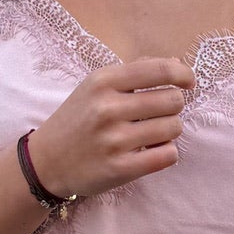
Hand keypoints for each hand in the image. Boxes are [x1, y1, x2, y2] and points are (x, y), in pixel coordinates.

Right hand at [26, 56, 196, 200]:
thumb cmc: (78, 119)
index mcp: (104, 81)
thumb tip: (177, 64)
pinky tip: (151, 151)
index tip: (187, 83)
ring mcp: (114, 140)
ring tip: (151, 134)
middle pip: (173, 100)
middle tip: (158, 114)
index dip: (183, 74)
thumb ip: (134, 71)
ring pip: (174, 128)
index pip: (161, 70)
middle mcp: (108, 108)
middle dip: (173, 107)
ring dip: (169, 131)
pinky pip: (168, 155)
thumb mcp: (96, 86)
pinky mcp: (120, 169)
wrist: (46, 161)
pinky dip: (166, 152)